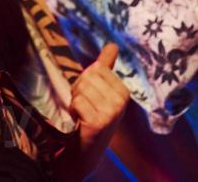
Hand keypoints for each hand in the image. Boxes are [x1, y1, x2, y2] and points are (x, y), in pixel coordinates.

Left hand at [70, 43, 130, 172]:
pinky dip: (73, 110)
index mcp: (124, 91)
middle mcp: (121, 101)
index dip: (85, 80)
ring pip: (82, 88)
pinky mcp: (98, 122)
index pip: (96, 68)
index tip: (90, 97)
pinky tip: (79, 122)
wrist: (85, 152)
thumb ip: (106, 67)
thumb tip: (113, 45)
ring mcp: (111, 112)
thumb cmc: (91, 117)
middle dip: (79, 89)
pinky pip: (77, 101)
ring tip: (82, 114)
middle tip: (84, 106)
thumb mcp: (101, 91)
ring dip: (75, 100)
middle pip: (88, 76)